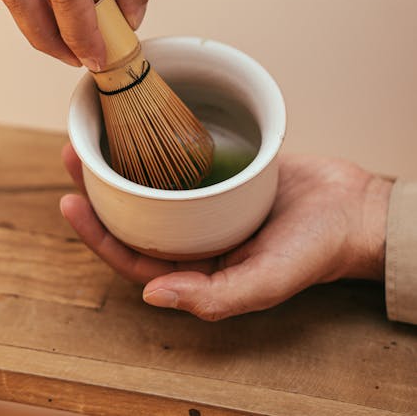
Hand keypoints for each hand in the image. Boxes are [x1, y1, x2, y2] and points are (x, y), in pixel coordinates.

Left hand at [60, 144, 391, 320]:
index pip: (132, 255)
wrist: (352, 208)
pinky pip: (180, 160)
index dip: (97, 234)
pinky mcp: (220, 171)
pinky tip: (141, 125)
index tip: (70, 202)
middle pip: (134, 215)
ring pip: (151, 185)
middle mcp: (195, 235)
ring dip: (121, 163)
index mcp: (196, 267)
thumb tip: (153, 297)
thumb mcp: (266, 281)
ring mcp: (205, 201)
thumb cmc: (315, 251)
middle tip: (74, 155)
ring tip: (95, 136)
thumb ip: (214, 296)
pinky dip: (157, 145)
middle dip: (98, 190)